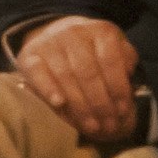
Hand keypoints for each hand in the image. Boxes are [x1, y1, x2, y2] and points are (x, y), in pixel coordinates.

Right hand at [8, 15, 141, 143]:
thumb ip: (126, 61)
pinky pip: (38, 73)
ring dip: (80, 105)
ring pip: (66, 76)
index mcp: (100, 31)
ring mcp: (50, 42)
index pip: (111, 61)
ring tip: (91, 127)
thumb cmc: (93, 52)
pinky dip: (48, 88)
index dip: (118, 88)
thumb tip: (128, 78)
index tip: (122, 111)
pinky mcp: (29, 55)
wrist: (58, 35)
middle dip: (100, 103)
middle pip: (88, 72)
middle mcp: (74, 32)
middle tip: (108, 126)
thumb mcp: (115, 50)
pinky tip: (59, 103)